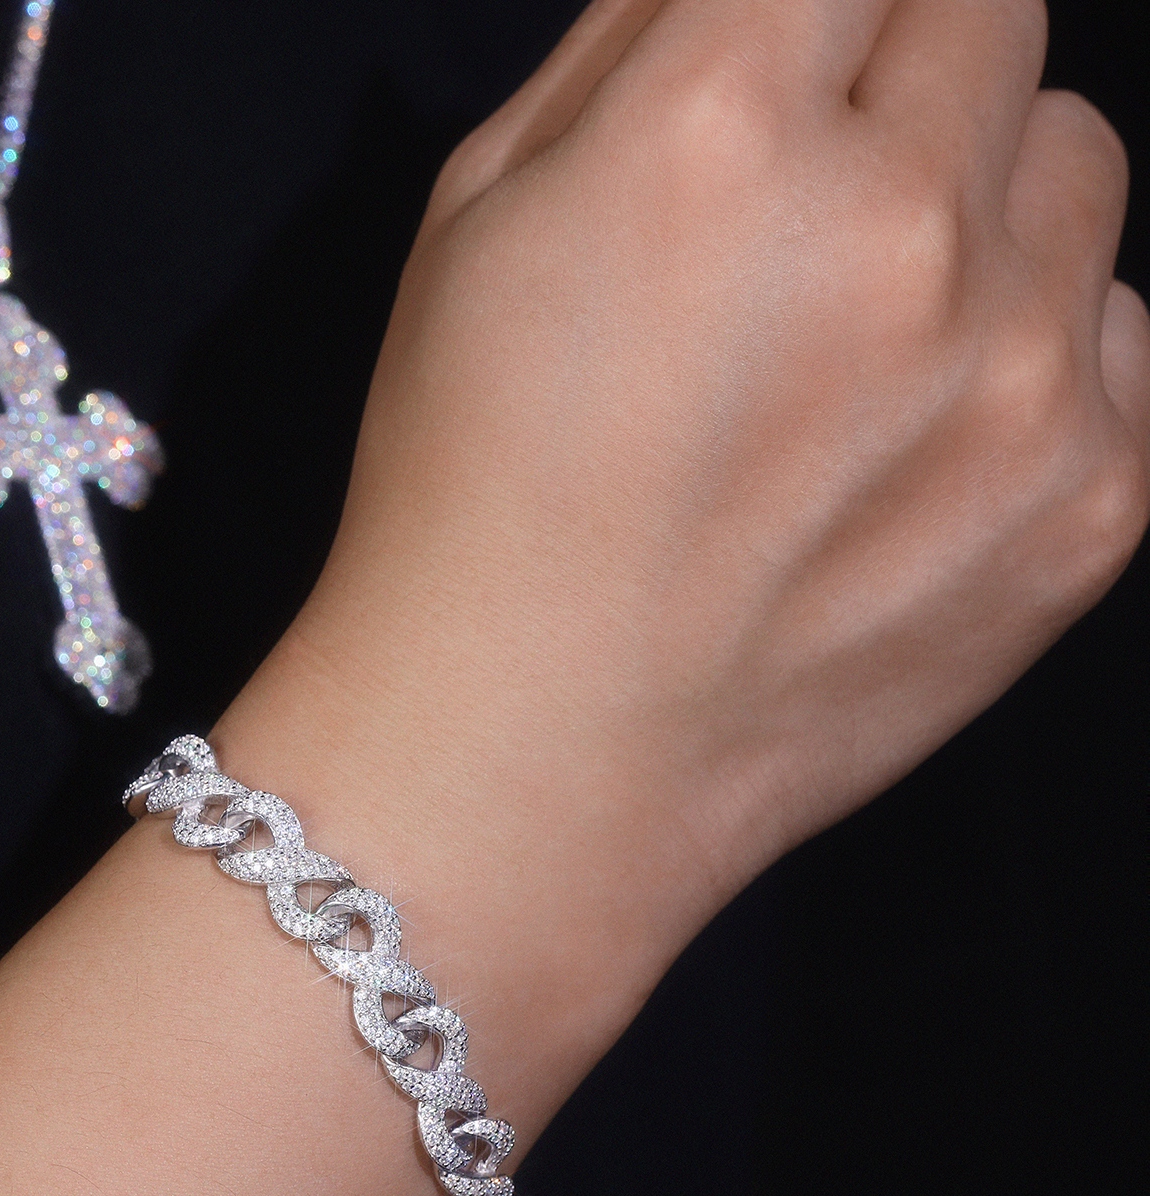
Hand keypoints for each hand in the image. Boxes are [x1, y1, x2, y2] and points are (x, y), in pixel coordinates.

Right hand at [226, 0, 1149, 1082]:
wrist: (534, 758)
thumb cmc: (471, 496)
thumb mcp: (476, 223)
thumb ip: (630, 46)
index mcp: (717, 133)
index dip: (820, 4)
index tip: (809, 51)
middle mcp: (896, 231)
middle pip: (994, 14)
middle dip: (901, 73)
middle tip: (811, 199)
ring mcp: (1014, 380)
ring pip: (1074, 168)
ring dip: (980, 208)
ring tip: (859, 339)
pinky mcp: (1088, 508)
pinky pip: (1114, 339)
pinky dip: (1021, 358)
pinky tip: (899, 452)